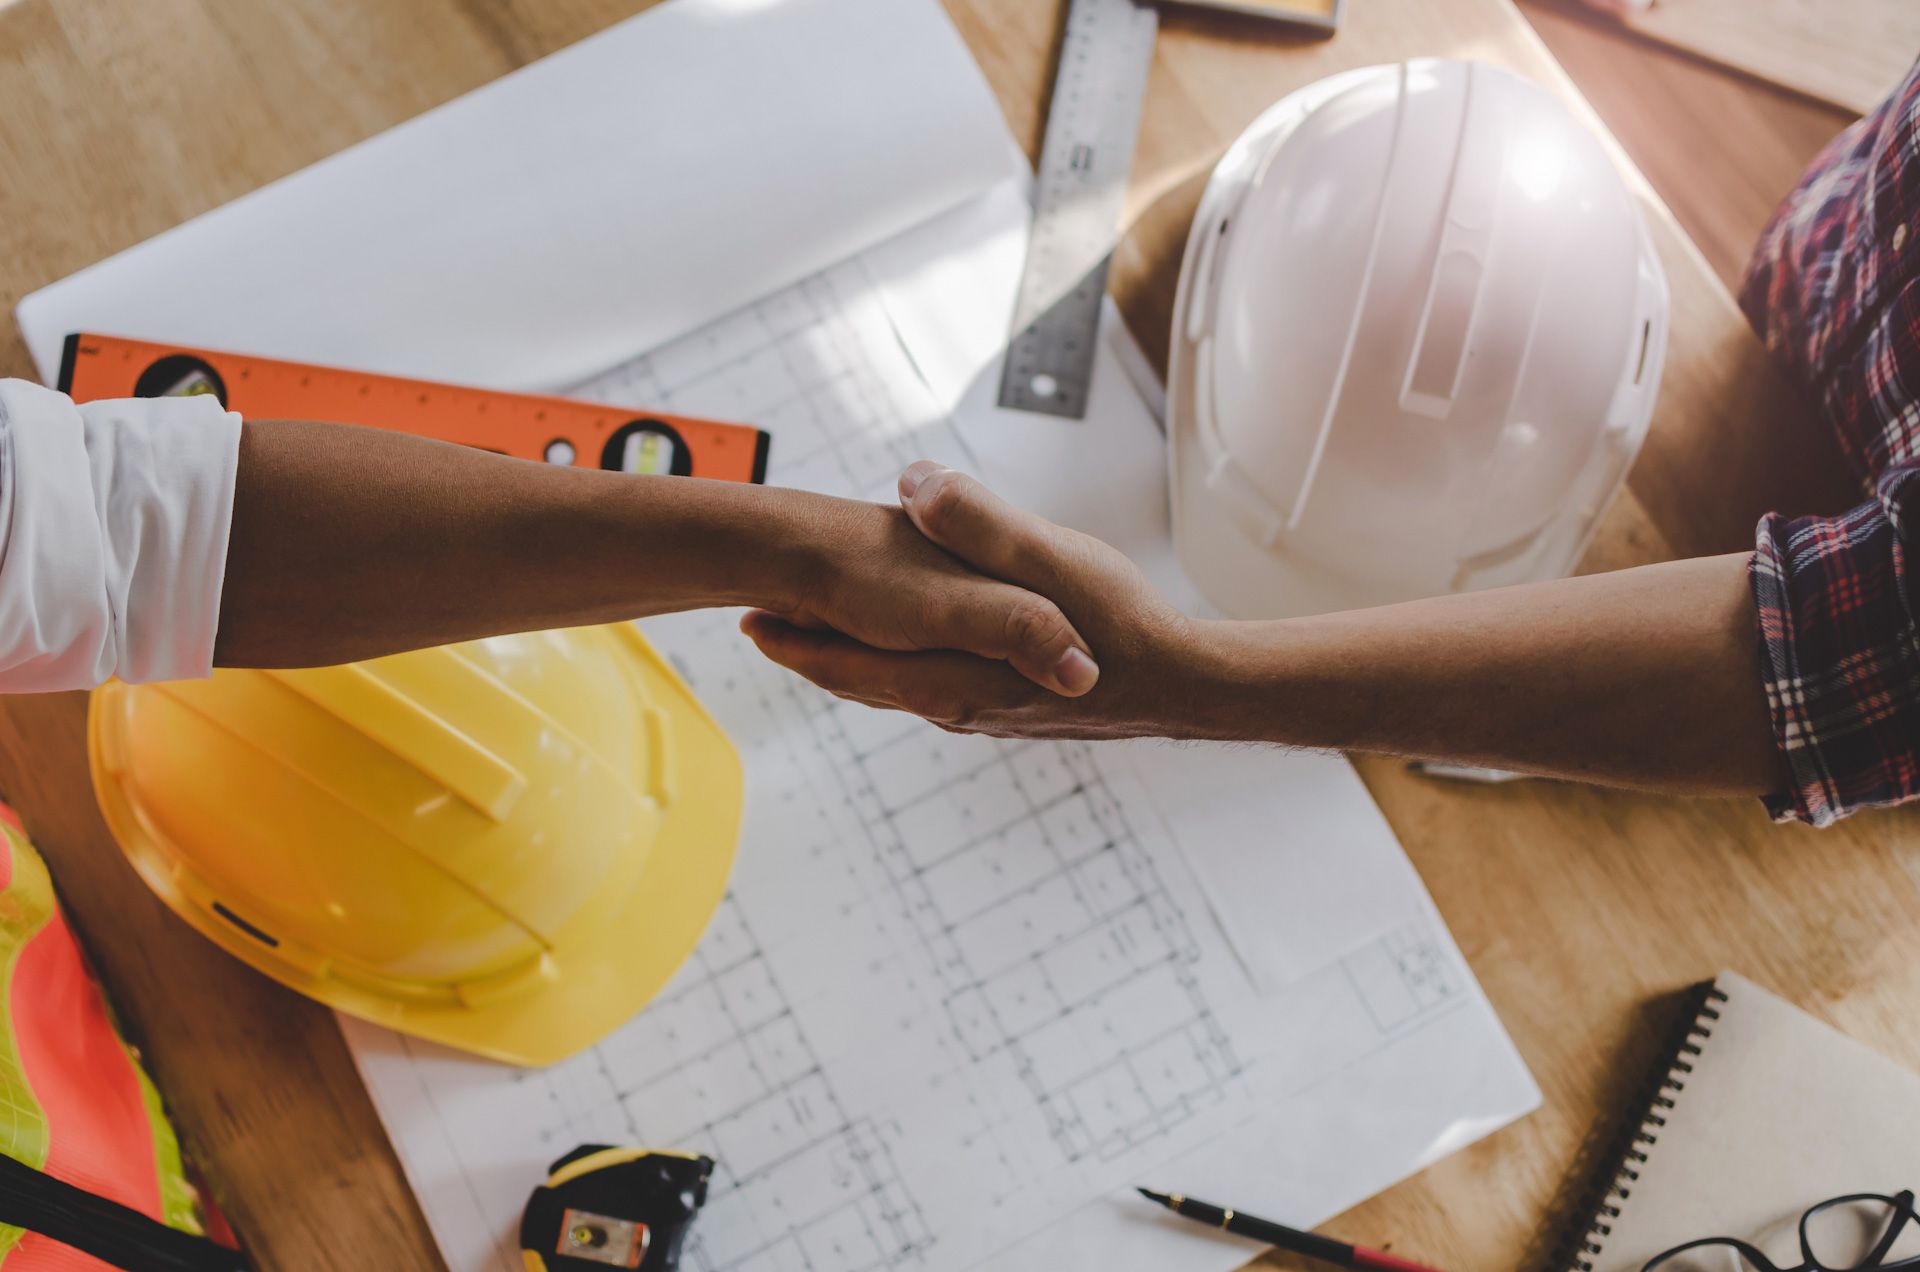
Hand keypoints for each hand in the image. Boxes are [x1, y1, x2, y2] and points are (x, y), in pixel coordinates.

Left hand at [749, 488, 1102, 697]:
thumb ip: (978, 524)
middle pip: (864, 681)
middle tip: (760, 627)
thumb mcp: (1048, 556)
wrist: (1184, 686)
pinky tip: (908, 656)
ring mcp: (986, 713)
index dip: (797, 635)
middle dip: (812, 652)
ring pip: (899, 690)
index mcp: (951, 673)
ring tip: (815, 637)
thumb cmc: (1120, 621)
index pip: (848, 658)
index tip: (750, 612)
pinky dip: (900, 670)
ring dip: (853, 663)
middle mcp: (958, 705)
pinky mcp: (1013, 711)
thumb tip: (913, 487)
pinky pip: (935, 689)